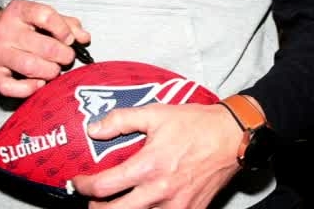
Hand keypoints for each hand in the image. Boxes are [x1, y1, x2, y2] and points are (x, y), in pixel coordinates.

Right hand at [0, 0, 90, 97]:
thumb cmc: (19, 27)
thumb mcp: (40, 17)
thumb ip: (66, 24)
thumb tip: (84, 38)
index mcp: (18, 11)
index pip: (46, 16)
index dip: (63, 30)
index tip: (68, 39)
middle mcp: (4, 31)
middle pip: (44, 46)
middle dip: (63, 55)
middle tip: (66, 58)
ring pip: (31, 67)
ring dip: (51, 72)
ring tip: (54, 69)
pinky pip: (12, 88)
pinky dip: (30, 88)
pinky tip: (39, 83)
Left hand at [70, 102, 241, 208]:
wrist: (234, 137)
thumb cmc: (197, 124)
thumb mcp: (157, 113)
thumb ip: (122, 119)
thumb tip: (94, 128)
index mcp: (149, 165)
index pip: (104, 187)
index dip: (84, 187)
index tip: (79, 182)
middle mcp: (159, 190)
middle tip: (93, 201)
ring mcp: (176, 205)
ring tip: (117, 205)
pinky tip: (145, 206)